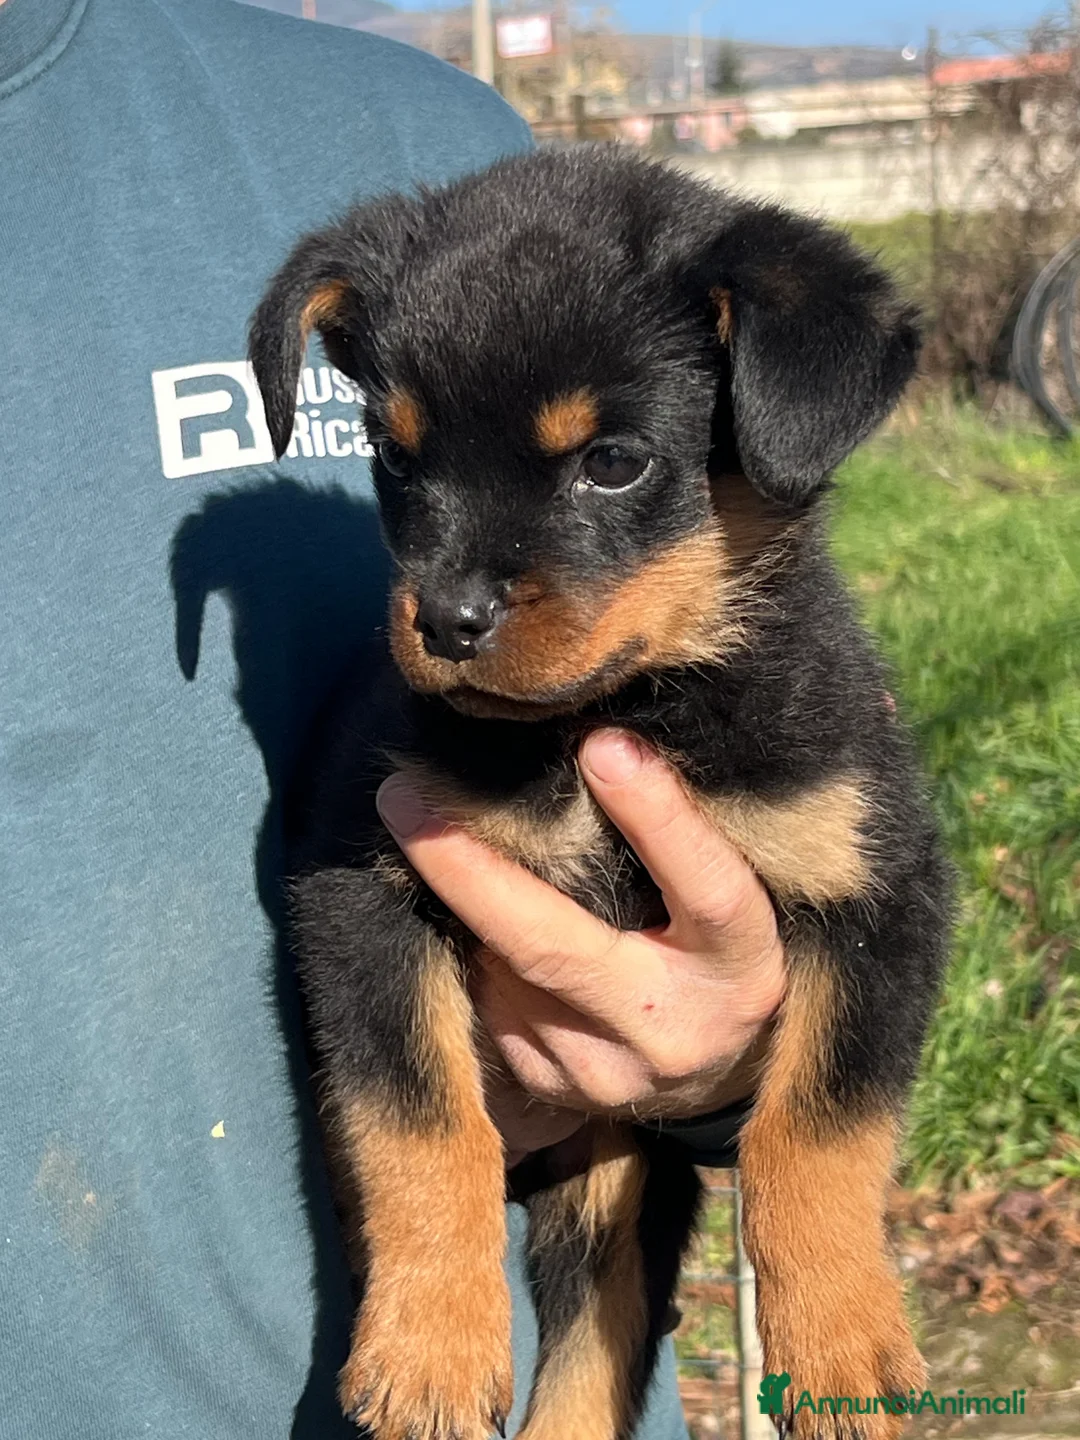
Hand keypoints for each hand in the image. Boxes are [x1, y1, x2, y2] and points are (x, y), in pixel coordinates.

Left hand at [376, 730, 785, 1165]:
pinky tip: (463, 910)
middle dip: (469, 872)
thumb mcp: (728, 894)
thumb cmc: (715, 946)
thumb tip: (602, 739)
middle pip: (555, 949)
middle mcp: (672, 1031)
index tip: (602, 743)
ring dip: (464, 901)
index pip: (708, 891)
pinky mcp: (549, 1087)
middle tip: (403, 796)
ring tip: (427, 829)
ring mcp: (603, 1072)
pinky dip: (472, 945)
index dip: (658, 818)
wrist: (710, 1074)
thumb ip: (681, 835)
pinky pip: (487, 998)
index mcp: (741, 968)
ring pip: (502, 970)